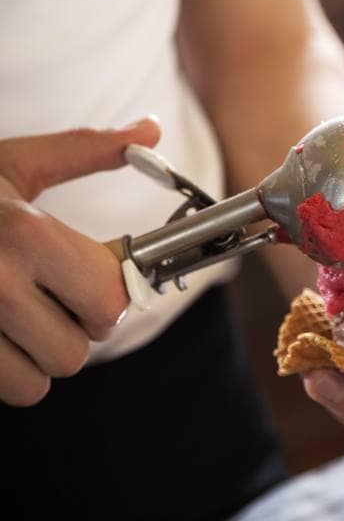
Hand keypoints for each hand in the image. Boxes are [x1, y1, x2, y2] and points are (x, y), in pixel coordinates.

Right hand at [0, 118, 159, 405]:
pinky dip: (5, 374)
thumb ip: (86, 150)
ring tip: (14, 319)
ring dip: (35, 358)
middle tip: (49, 301)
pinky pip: (6, 393)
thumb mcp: (13, 163)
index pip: (110, 302)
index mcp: (23, 233)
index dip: (107, 297)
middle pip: (75, 352)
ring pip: (38, 383)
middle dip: (71, 331)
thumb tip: (152, 128)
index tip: (88, 281)